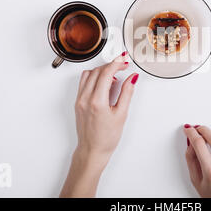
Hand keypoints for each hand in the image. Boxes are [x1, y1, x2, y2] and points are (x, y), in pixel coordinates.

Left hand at [60, 52, 138, 196]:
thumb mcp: (122, 114)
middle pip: (97, 71)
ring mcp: (79, 100)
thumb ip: (127, 93)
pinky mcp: (78, 102)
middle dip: (111, 65)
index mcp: (97, 102)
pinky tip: (104, 83)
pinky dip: (94, 77)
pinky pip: (84, 82)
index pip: (105, 73)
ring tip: (114, 74)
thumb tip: (132, 78)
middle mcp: (85, 99)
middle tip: (122, 65)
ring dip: (101, 70)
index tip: (124, 59)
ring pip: (88, 75)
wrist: (92, 150)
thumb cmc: (106, 137)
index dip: (116, 63)